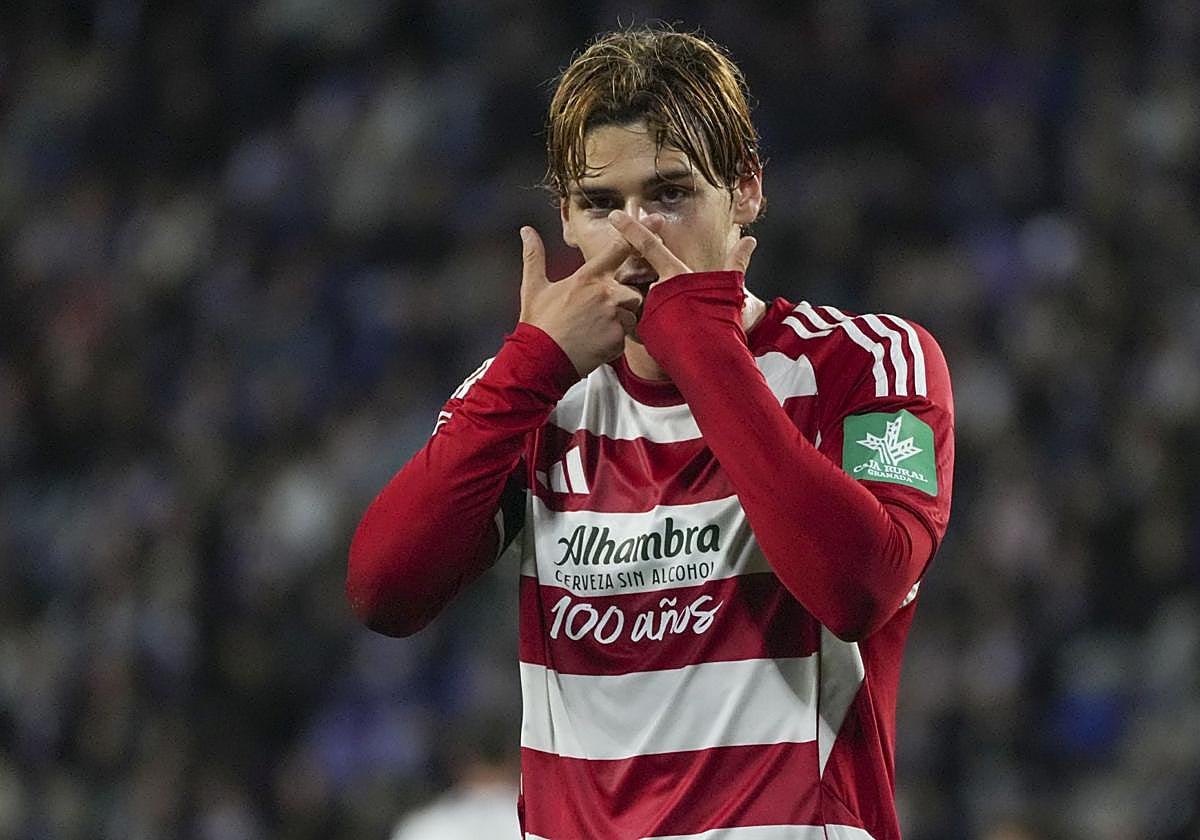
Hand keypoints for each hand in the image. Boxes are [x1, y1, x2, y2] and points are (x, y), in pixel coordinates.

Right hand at [518, 226, 644, 376]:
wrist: (540, 360)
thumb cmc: (538, 324)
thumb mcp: (533, 287)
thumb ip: (534, 256)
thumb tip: (526, 231)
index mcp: (587, 277)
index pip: (619, 249)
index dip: (639, 233)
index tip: (655, 221)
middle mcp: (604, 293)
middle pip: (632, 290)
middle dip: (622, 302)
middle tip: (596, 316)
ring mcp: (613, 315)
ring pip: (631, 314)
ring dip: (619, 322)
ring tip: (594, 331)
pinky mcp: (618, 338)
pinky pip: (626, 337)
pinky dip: (614, 342)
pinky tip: (595, 345)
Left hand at [607, 210, 761, 330]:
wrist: (712, 358)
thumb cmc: (722, 322)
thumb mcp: (729, 287)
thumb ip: (736, 263)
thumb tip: (750, 240)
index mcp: (675, 275)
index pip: (648, 245)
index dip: (631, 229)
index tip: (615, 215)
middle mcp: (656, 289)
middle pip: (640, 277)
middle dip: (643, 283)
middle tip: (667, 301)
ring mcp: (646, 310)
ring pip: (639, 300)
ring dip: (649, 307)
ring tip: (671, 321)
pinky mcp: (641, 332)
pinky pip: (637, 323)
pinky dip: (647, 327)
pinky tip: (664, 335)